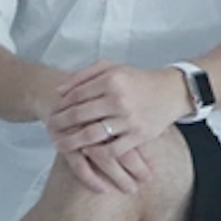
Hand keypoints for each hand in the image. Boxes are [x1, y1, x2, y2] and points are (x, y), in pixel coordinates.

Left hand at [46, 61, 187, 191]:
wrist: (171, 91)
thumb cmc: (138, 80)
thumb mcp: (113, 67)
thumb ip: (85, 75)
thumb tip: (60, 91)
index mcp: (111, 79)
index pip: (77, 94)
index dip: (61, 105)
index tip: (52, 112)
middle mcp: (118, 98)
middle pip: (80, 115)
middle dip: (60, 124)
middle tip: (49, 130)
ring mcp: (128, 119)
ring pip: (92, 134)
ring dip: (71, 142)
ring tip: (59, 146)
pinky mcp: (138, 135)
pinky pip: (112, 149)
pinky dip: (96, 153)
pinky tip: (85, 153)